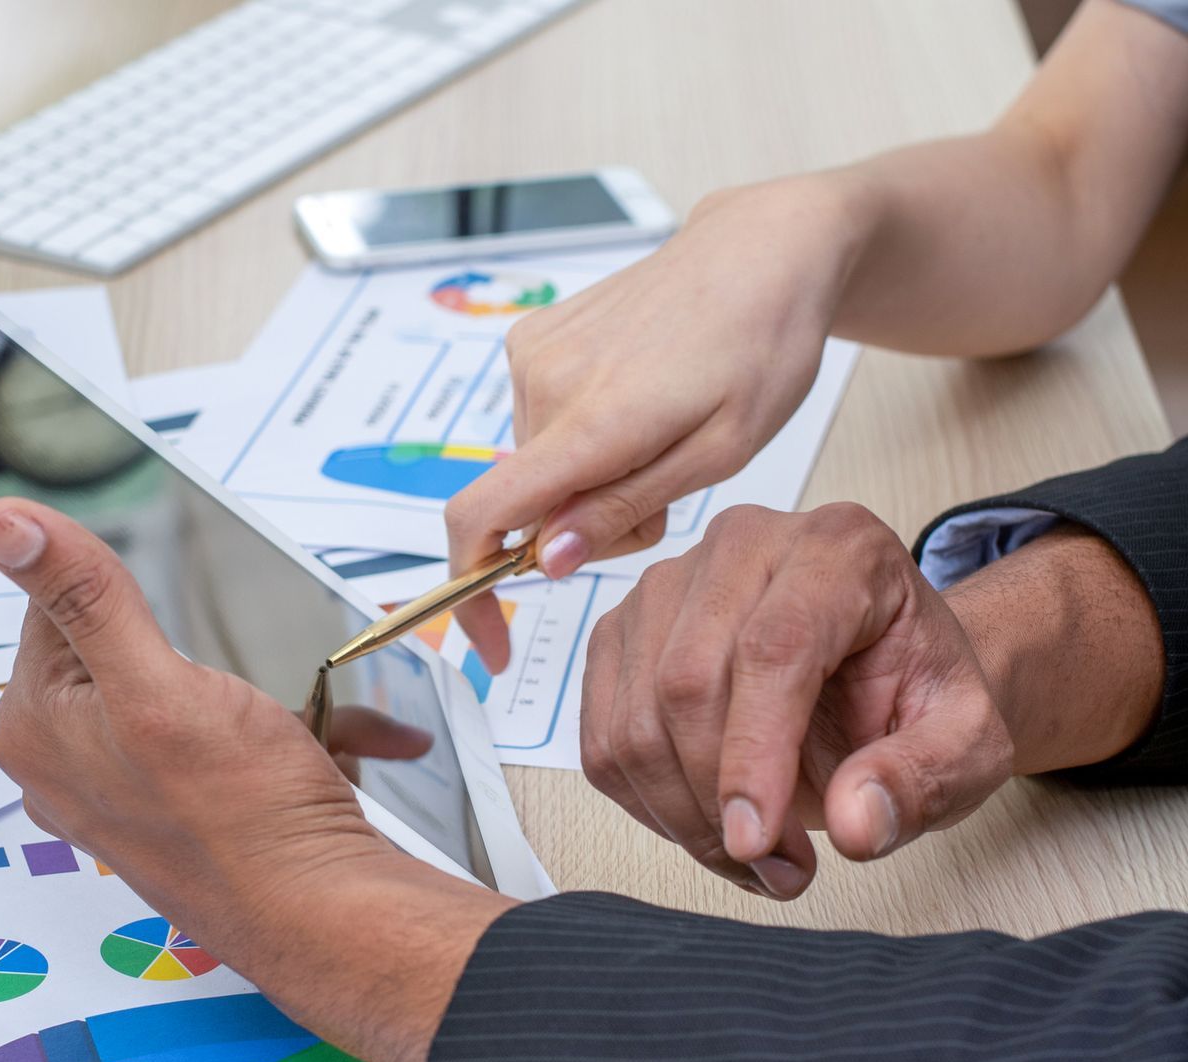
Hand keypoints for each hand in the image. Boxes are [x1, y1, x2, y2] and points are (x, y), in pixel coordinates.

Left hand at [0, 498, 513, 1061]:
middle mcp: (64, 762)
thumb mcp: (156, 684)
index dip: (129, 603)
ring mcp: (124, 790)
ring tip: (288, 727)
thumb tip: (2, 524)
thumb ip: (83, 596)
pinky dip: (284, 731)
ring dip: (258, 690)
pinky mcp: (180, 810)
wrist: (323, 916)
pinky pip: (226, 741)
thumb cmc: (241, 821)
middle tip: (237, 698)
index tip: (175, 635)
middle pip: (129, 645)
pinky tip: (325, 746)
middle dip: (207, 651)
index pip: (57, 606)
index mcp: (32, 728)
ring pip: (189, 689)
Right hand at [445, 180, 855, 669]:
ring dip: (586, 478)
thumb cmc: (762, 345)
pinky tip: (637, 398)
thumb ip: (623, 509)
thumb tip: (543, 560)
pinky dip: (579, 435)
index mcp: (594, 421)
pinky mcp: (531, 335)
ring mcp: (531, 354)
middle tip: (664, 496)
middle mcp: (544, 384)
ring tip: (661, 433)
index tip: (489, 641)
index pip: (480, 518)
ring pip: (534, 466)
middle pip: (523, 503)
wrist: (762, 249)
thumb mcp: (719, 453)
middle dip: (578, 526)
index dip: (469, 594)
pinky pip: (538, 421)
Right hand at [579, 503, 1014, 899]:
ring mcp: (666, 586)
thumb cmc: (915, 693)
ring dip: (683, 815)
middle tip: (779, 870)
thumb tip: (858, 822)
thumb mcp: (969, 741)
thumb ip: (928, 777)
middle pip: (687, 681)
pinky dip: (649, 805)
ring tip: (756, 857)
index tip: (758, 844)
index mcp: (838, 548)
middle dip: (719, 800)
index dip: (755, 754)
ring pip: (634, 718)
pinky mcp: (620, 635)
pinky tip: (708, 823)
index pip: (773, 647)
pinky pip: (602, 740)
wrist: (877, 675)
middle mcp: (740, 546)